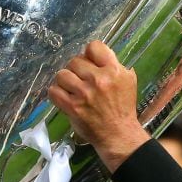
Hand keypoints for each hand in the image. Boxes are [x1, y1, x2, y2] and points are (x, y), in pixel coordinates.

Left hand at [47, 40, 150, 170]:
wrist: (119, 134)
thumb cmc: (123, 107)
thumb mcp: (127, 81)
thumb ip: (113, 66)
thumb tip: (94, 56)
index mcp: (114, 71)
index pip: (94, 47)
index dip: (89, 54)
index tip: (90, 63)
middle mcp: (99, 79)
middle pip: (75, 61)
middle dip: (76, 70)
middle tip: (81, 80)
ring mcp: (84, 93)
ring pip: (62, 74)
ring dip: (65, 81)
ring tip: (71, 89)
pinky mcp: (73, 107)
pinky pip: (53, 91)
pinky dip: (56, 93)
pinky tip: (64, 97)